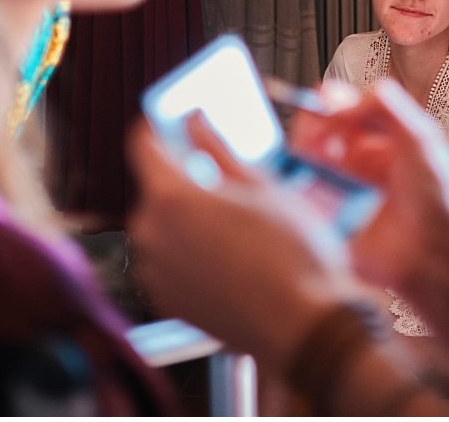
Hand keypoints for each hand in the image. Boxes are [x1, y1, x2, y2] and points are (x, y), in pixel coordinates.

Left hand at [127, 115, 364, 366]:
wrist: (305, 328)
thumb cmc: (293, 256)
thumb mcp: (263, 186)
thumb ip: (218, 149)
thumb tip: (196, 121)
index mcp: (171, 198)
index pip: (143, 145)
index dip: (159, 126)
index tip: (174, 121)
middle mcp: (151, 235)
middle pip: (155, 189)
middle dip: (183, 179)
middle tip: (224, 180)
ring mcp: (155, 272)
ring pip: (161, 227)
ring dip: (186, 219)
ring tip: (236, 226)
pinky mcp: (166, 302)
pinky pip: (168, 261)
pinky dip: (188, 252)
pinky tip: (230, 256)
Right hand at [289, 79, 448, 299]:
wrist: (433, 253)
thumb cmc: (437, 202)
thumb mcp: (421, 138)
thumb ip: (387, 106)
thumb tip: (344, 95)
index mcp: (380, 141)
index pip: (346, 110)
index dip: (333, 102)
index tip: (326, 101)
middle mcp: (357, 163)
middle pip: (319, 130)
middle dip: (314, 124)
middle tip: (317, 129)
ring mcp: (340, 189)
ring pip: (305, 157)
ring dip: (307, 150)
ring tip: (319, 156)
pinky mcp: (327, 214)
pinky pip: (302, 190)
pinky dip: (300, 180)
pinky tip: (313, 179)